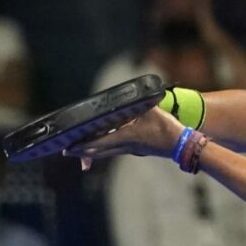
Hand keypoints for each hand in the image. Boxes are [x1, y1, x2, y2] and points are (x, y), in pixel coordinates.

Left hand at [64, 107, 183, 170]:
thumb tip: (131, 92)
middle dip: (81, 152)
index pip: (99, 142)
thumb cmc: (166, 127)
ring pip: (104, 153)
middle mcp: (124, 146)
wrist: (179, 145)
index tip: (69, 147)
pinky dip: (101, 150)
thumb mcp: (151, 111)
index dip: (82, 145)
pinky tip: (98, 148)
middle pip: (98, 151)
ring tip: (77, 152)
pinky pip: (112, 151)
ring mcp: (129, 149)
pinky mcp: (134, 150)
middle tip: (66, 151)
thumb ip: (138, 102)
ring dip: (90, 153)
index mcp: (126, 136)